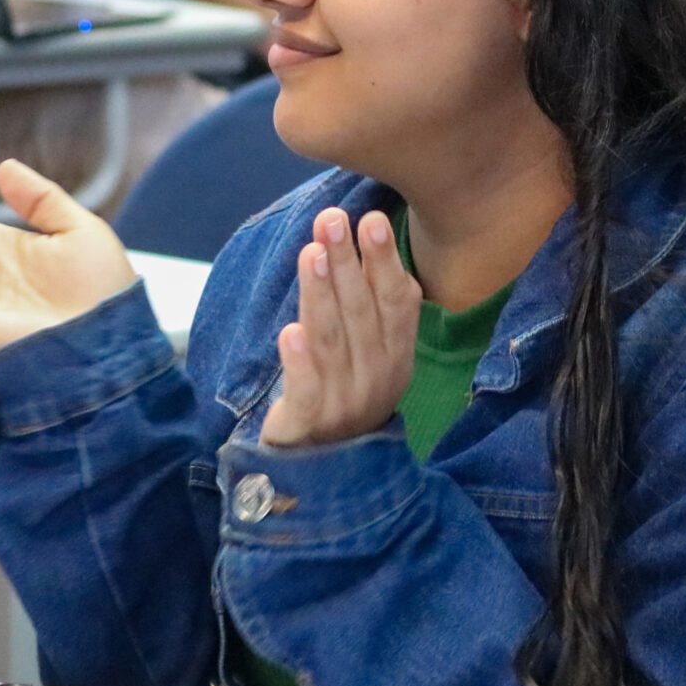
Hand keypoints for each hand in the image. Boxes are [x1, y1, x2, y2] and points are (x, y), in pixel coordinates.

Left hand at [258, 208, 422, 448]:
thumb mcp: (371, 350)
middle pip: (360, 312)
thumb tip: (365, 234)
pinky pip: (307, 388)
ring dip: (321, 294)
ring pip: (331, 339)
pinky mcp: (310, 422)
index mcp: (396, 355)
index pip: (396, 301)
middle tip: (331, 219)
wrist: (327, 466)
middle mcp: (376, 376)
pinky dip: (300, 361)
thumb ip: (371, 303)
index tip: (371, 219)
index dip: (384, 261)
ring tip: (311, 253)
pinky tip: (289, 331)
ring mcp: (345, 401)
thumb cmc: (346, 389)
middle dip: (346, 262)